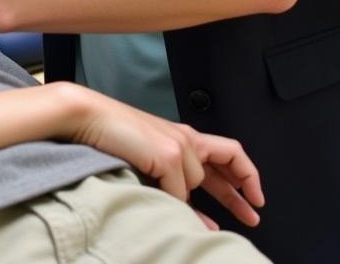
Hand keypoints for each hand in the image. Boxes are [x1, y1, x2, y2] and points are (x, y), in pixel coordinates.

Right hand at [0, 83, 262, 228]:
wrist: (84, 114)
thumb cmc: (108, 134)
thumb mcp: (147, 159)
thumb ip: (172, 180)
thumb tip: (196, 217)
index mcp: (181, 134)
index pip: (226, 152)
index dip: (245, 175)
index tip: (255, 198)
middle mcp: (185, 136)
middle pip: (228, 160)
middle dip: (243, 193)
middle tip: (256, 215)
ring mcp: (178, 144)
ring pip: (196, 184)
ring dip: (191, 203)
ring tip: (197, 225)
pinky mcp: (167, 153)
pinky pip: (177, 191)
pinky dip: (171, 201)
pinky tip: (159, 202)